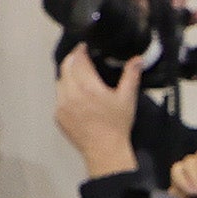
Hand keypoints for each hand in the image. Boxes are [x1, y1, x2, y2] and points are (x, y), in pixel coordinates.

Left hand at [53, 42, 143, 170]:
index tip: (84, 46)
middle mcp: (71, 93)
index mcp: (88, 86)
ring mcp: (62, 105)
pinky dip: (65, 91)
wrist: (104, 150)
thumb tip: (137, 59)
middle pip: (66, 67)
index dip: (80, 50)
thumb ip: (131, 76)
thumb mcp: (127, 99)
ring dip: (67, 75)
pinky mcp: (58, 115)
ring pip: (60, 81)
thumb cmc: (117, 125)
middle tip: (80, 56)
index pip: (78, 59)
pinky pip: (59, 96)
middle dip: (73, 59)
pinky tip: (76, 96)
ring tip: (77, 76)